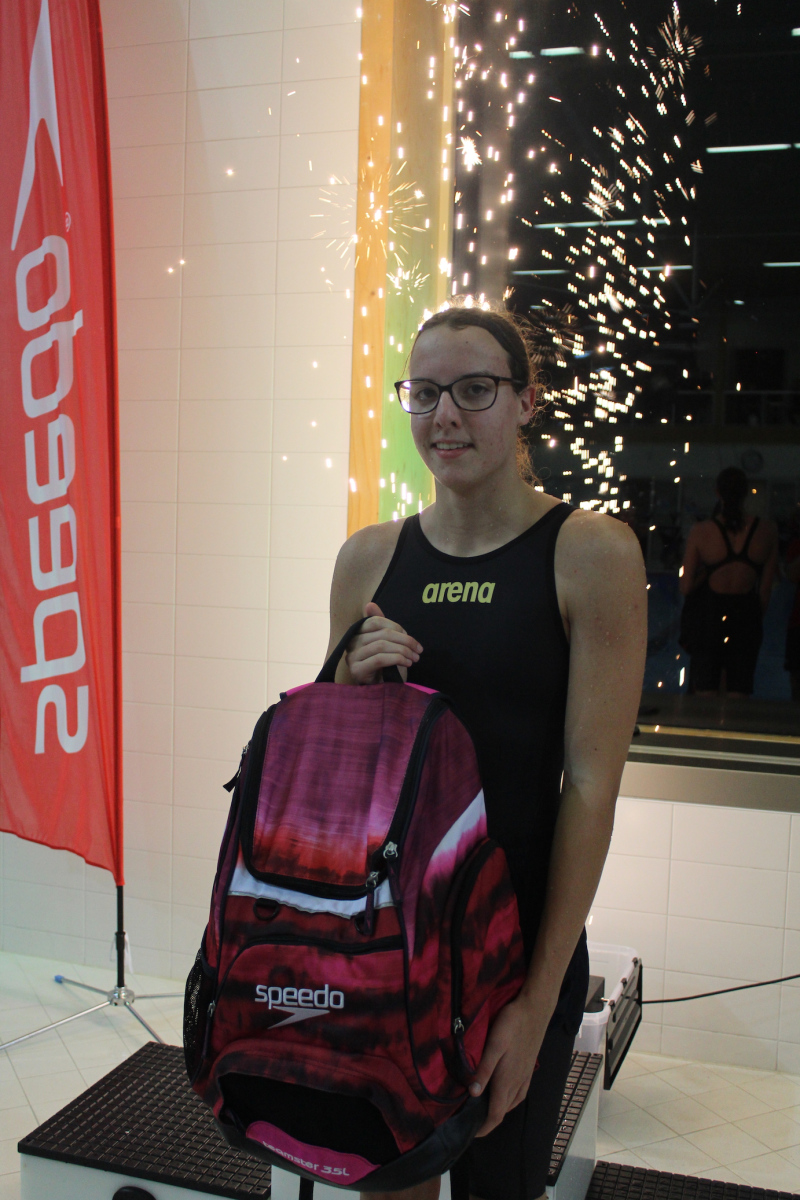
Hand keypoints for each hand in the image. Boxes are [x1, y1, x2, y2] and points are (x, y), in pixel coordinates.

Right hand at [344, 602, 422, 684]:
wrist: (384, 692)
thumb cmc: (386, 668)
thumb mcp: (387, 645)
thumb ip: (381, 626)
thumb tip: (369, 604)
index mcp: (356, 634)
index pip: (375, 621)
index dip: (396, 627)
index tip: (410, 637)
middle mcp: (350, 644)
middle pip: (381, 633)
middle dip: (405, 640)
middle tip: (418, 649)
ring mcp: (352, 658)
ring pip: (382, 645)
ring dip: (404, 650)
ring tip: (415, 658)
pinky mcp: (357, 670)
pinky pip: (380, 658)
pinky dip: (398, 659)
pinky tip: (408, 663)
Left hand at [469, 996, 548, 1136]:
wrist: (535, 1009)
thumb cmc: (512, 1024)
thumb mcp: (494, 1044)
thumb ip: (484, 1070)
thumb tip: (473, 1094)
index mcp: (507, 1081)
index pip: (495, 1115)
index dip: (483, 1127)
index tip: (469, 1133)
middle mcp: (518, 1083)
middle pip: (503, 1111)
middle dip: (488, 1120)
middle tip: (470, 1118)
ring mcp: (525, 1076)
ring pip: (511, 1103)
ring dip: (498, 1110)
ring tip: (483, 1108)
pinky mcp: (529, 1069)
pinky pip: (518, 1093)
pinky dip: (508, 1100)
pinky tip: (502, 1092)